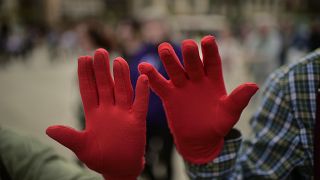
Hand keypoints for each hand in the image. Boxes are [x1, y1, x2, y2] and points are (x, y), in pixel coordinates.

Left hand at [46, 49, 148, 178]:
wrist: (120, 169)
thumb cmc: (100, 159)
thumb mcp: (82, 148)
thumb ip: (69, 137)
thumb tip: (48, 129)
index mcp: (94, 114)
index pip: (88, 90)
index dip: (85, 75)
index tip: (82, 58)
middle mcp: (109, 110)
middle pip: (105, 86)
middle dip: (102, 69)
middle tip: (99, 51)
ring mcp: (124, 114)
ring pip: (123, 91)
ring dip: (121, 77)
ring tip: (118, 60)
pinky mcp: (138, 121)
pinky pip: (141, 104)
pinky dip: (142, 93)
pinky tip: (142, 79)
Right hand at [139, 35, 257, 163]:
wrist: (200, 140)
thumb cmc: (218, 126)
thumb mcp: (230, 114)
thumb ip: (239, 99)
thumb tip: (254, 85)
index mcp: (213, 80)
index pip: (212, 62)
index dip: (210, 51)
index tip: (208, 39)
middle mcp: (197, 79)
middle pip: (192, 63)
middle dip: (190, 54)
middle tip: (187, 45)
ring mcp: (182, 86)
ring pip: (175, 69)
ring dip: (169, 59)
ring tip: (164, 47)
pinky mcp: (169, 96)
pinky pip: (159, 85)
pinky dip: (151, 77)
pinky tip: (143, 67)